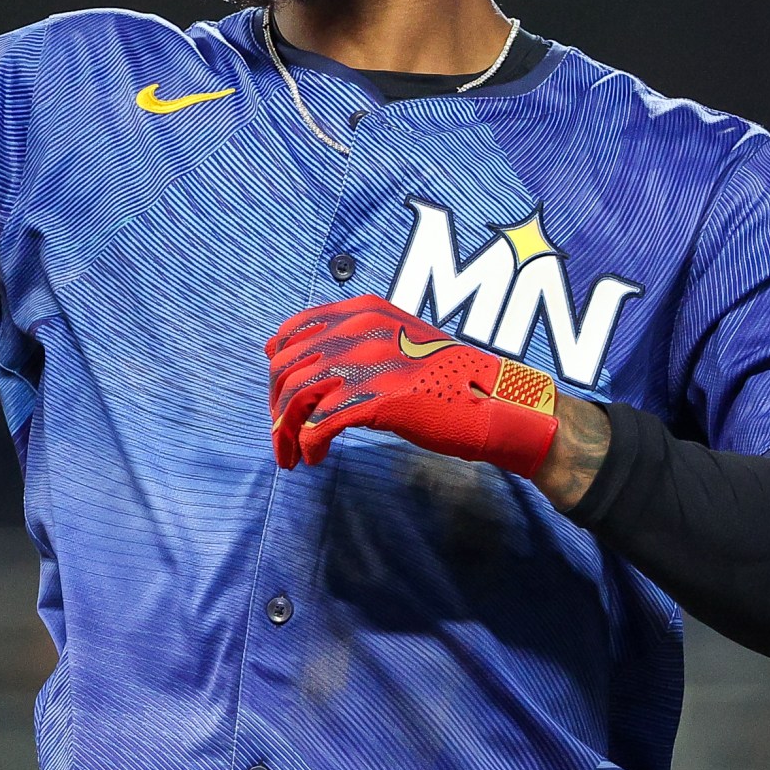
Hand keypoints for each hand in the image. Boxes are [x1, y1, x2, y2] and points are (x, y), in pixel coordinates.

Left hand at [267, 296, 558, 476]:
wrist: (494, 401)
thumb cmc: (448, 378)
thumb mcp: (399, 341)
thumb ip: (358, 344)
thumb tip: (314, 365)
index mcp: (364, 311)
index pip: (294, 329)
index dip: (276, 363)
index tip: (277, 392)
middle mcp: (360, 330)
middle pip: (287, 367)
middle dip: (276, 406)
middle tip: (281, 434)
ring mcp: (368, 364)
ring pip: (296, 398)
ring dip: (285, 432)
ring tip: (292, 455)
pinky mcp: (377, 400)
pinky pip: (319, 424)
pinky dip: (309, 445)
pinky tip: (316, 458)